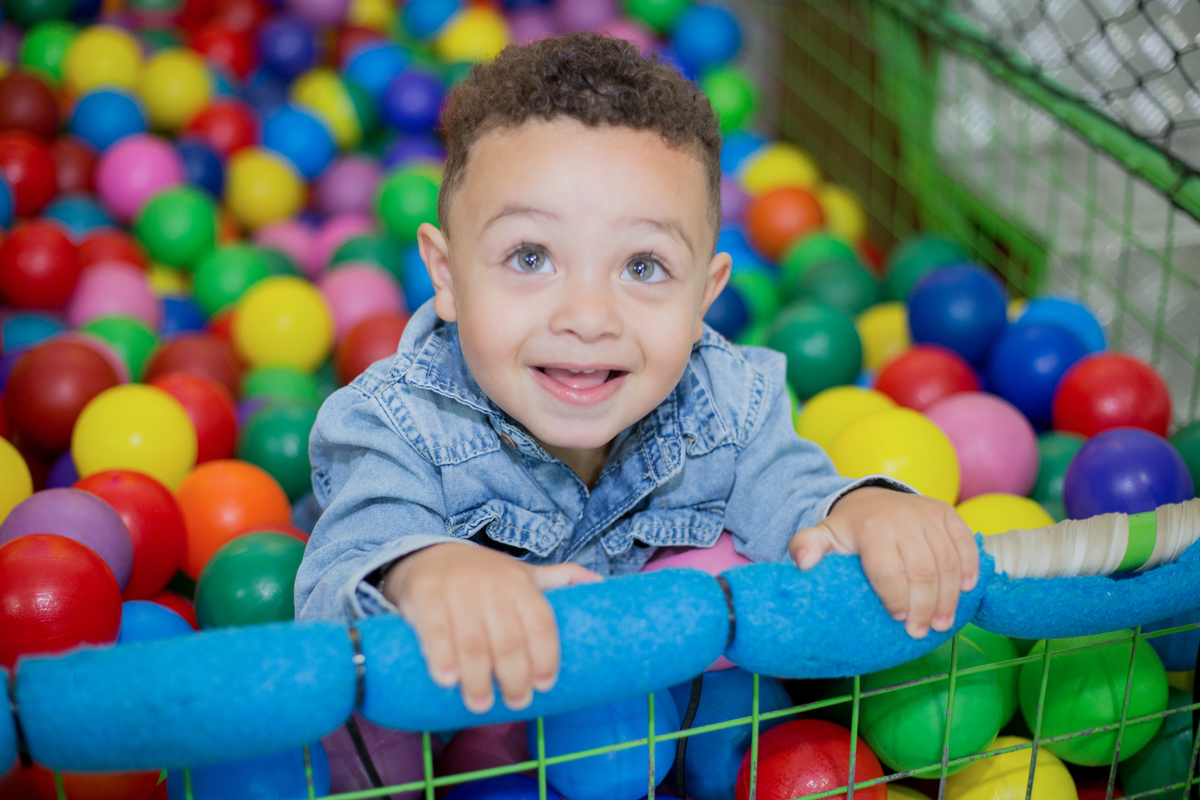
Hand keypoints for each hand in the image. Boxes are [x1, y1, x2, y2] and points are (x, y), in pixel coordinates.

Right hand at [382, 543, 600, 712]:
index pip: (540, 622)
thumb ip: (560, 579)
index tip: (545, 685)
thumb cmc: (485, 576)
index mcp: (520, 583)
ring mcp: (457, 591)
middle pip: (508, 640)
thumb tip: (600, 584)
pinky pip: (435, 633)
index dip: (545, 656)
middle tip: (517, 701)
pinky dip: (442, 658)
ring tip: (482, 704)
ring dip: (479, 679)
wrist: (429, 554)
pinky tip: (448, 680)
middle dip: (514, 677)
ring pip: (473, 643)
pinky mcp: (425, 597)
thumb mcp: (524, 574)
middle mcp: (491, 586)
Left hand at [787, 487, 978, 638]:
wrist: (871, 498)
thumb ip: (806, 547)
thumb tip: (803, 563)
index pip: (889, 571)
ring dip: (949, 597)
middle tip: (921, 632)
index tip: (897, 620)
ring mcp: (928, 514)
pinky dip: (970, 567)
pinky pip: (965, 542)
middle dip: (924, 607)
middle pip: (922, 571)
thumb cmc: (849, 530)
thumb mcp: (823, 536)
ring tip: (942, 623)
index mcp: (872, 529)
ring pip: (947, 562)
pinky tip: (966, 590)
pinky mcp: (947, 512)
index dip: (895, 598)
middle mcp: (903, 518)